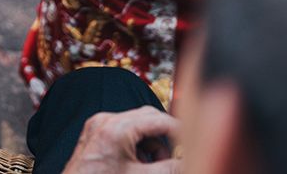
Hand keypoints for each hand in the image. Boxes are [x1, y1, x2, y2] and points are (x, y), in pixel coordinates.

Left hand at [62, 107, 182, 173]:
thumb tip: (189, 164)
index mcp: (116, 128)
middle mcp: (105, 121)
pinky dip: (135, 146)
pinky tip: (139, 166)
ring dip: (150, 144)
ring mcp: (97, 126)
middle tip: (175, 157)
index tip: (193, 142)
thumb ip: (168, 170)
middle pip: (146, 117)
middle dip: (164, 138)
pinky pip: (122, 132)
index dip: (179, 131)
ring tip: (154, 167)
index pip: (157, 119)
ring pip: (135, 125)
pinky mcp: (94, 135)